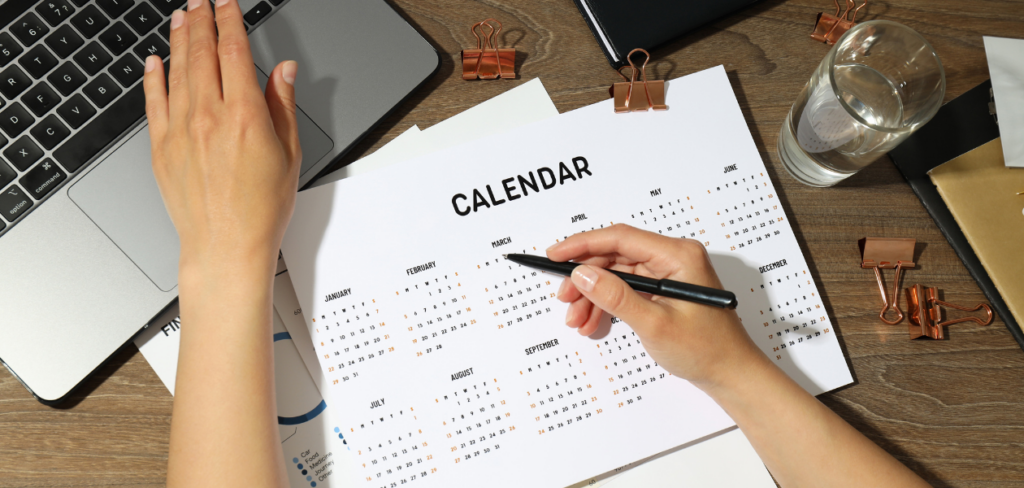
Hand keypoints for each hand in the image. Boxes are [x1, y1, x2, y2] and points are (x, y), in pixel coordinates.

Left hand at [142, 0, 300, 272]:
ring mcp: (180, 131)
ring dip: (179, 40)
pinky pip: (154, 101)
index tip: (228, 6)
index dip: (231, 22)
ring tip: (182, 18)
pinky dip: (153, 77)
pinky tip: (155, 60)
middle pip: (202, 54)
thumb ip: (282, 105)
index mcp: (246, 117)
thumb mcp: (289, 154)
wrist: (226, 246)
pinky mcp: (162, 148)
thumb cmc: (262, 209)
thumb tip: (284, 71)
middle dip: (201, 22)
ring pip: (176, 71)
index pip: (235, 53)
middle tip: (200, 3)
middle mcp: (209, 118)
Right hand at [547, 224, 765, 388]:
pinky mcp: (663, 290)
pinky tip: (593, 321)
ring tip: (577, 319)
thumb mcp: (655, 324)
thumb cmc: (708, 349)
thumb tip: (584, 274)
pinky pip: (626, 288)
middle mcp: (673, 258)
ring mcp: (668, 274)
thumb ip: (617, 297)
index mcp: (678, 255)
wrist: (731, 374)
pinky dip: (607, 304)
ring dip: (593, 295)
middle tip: (564, 298)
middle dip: (586, 278)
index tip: (556, 255)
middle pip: (615, 256)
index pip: (621, 238)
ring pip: (617, 274)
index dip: (583, 244)